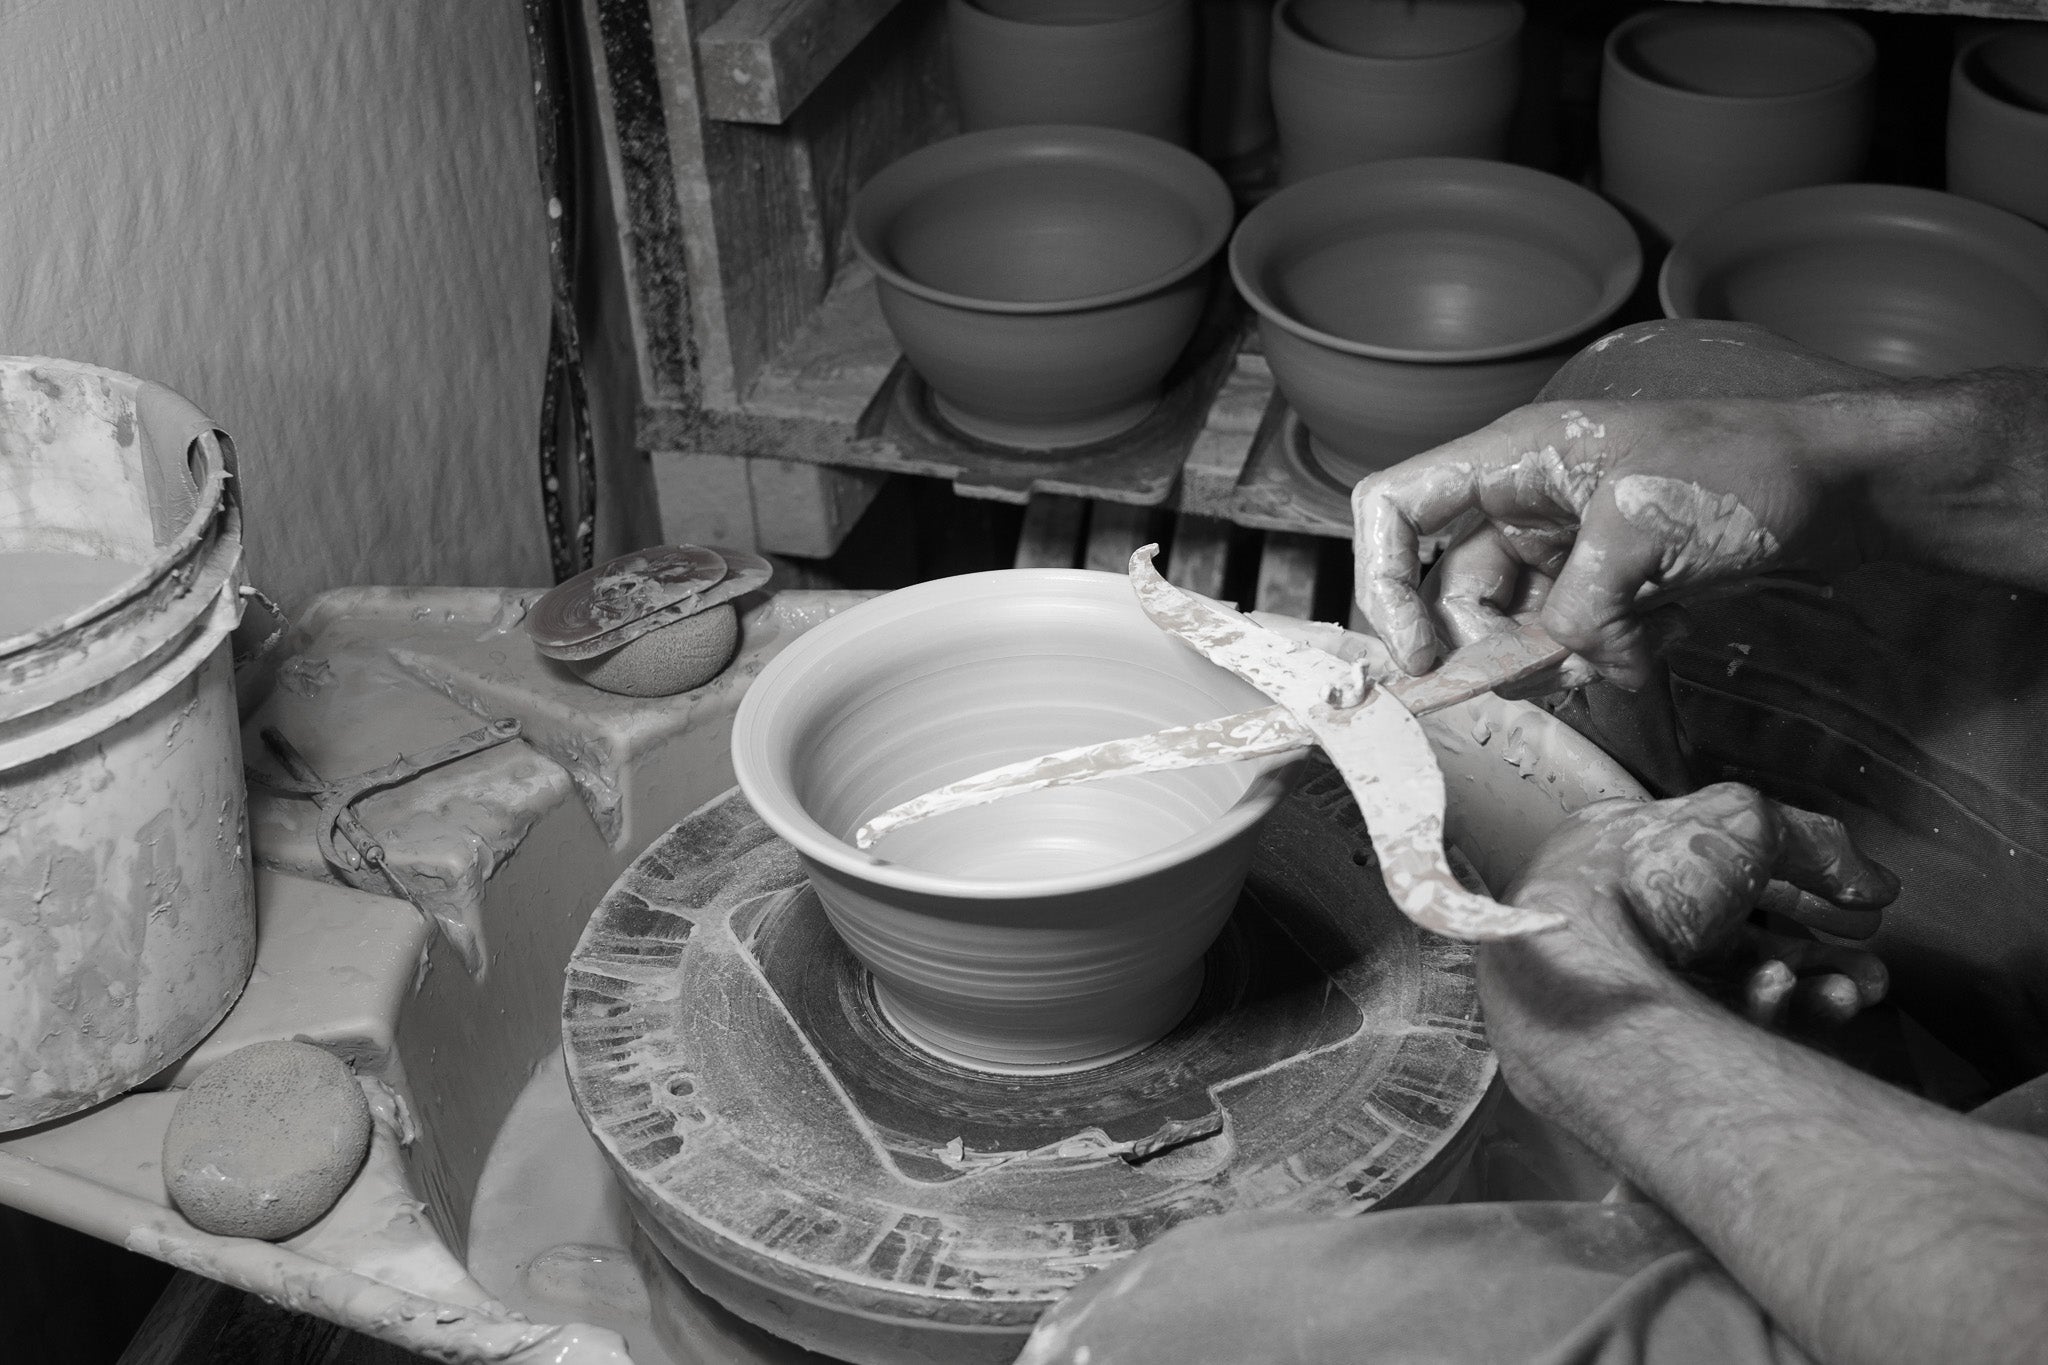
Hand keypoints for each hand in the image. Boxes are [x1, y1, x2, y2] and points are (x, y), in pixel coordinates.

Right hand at [1352, 399, 1869, 688]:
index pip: (1393, 506)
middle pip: (1446, 584)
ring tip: (1604, 671)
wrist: (1844, 483)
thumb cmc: (1745, 469)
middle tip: (1525, 687)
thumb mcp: (1646, 530)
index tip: (1417, 653)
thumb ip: (1578, 606)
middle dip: (1476, 645)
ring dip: (1542, 663)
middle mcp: (1525, 499)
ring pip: (1508, 621)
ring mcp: (1565, 542)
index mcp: (1512, 459)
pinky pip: (1567, 635)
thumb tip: (1562, 664)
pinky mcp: (1607, 579)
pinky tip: (1644, 666)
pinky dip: (1594, 663)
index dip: (1378, 579)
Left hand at [1482, 785, 1897, 1104]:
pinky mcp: (1647, 1042)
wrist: (1582, 970)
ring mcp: (1638, 985)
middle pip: (1749, 943)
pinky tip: (1781, 995)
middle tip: (1875, 974)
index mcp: (1638, 856)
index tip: (1865, 910)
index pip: (1731, 870)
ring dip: (1812, 993)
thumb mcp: (1741, 824)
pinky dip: (1766, 1017)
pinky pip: (1721, 1037)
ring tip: (1856, 992)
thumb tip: (1874, 881)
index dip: (1806, 887)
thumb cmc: (1643, 880)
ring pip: (1744, 997)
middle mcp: (1634, 920)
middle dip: (1825, 959)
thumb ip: (1812, 841)